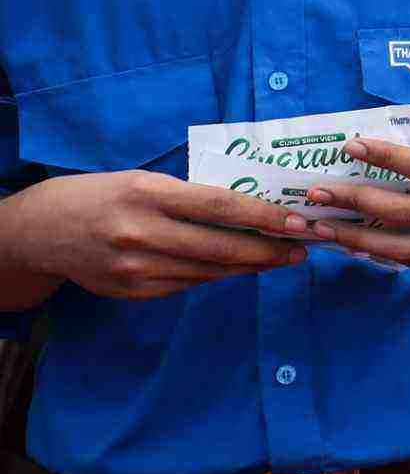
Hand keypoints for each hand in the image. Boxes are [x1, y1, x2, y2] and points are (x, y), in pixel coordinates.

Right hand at [1, 170, 307, 299]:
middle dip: (270, 250)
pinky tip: (238, 267)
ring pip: (209, 270)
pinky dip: (216, 274)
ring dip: (251, 265)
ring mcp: (135, 267)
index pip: (220, 205)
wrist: (41, 231)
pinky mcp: (132, 291)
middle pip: (221, 246)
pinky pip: (187, 284)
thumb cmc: (103, 195)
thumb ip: (190, 196)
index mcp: (147, 194)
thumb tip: (251, 209)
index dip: (264, 216)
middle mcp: (141, 232)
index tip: (298, 222)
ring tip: (282, 258)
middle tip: (305, 248)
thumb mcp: (143, 181)